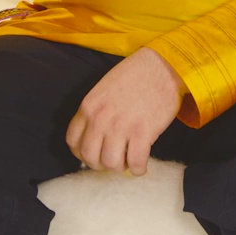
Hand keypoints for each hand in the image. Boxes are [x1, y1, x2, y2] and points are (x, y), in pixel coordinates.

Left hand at [64, 47, 183, 175]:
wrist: (162, 65)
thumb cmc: (136, 75)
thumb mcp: (104, 89)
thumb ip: (95, 111)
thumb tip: (95, 136)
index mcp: (88, 106)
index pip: (72, 142)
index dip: (82, 152)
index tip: (95, 153)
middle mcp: (100, 119)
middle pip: (89, 157)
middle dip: (100, 164)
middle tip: (113, 159)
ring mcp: (121, 127)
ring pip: (111, 164)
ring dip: (120, 166)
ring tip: (128, 159)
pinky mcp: (143, 133)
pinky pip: (135, 163)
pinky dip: (138, 169)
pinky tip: (141, 164)